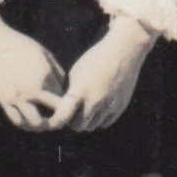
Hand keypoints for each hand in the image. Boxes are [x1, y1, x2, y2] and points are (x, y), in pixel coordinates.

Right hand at [0, 7, 71, 131]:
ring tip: (46, 124)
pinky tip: (30, 123)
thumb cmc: (20, 45)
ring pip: (35, 123)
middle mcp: (32, 89)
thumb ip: (56, 72)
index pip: (62, 97)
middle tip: (62, 120)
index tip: (67, 102)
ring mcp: (17, 97)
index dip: (67, 101)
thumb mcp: (44, 53)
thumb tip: (63, 88)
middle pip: (53, 114)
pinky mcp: (4, 100)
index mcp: (44, 76)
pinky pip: (17, 120)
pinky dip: (26, 124)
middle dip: (60, 118)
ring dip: (43, 126)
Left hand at [62, 15, 154, 133]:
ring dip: (87, 121)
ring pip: (92, 126)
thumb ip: (69, 93)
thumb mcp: (76, 73)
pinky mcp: (120, 107)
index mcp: (80, 89)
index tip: (53, 122)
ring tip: (85, 108)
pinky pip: (105, 123)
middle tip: (71, 113)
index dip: (56, 121)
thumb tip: (61, 111)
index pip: (64, 115)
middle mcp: (95, 100)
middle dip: (72, 121)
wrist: (123, 50)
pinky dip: (99, 119)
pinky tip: (97, 107)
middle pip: (78, 126)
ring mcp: (109, 105)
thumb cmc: (95, 59)